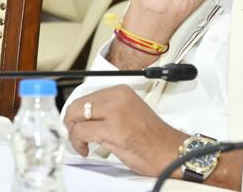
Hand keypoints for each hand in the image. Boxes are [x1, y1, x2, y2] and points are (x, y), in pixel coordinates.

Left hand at [63, 85, 187, 176]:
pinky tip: (85, 149)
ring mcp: (114, 112)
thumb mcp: (129, 111)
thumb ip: (109, 108)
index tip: (76, 122)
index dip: (77, 113)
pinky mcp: (111, 129)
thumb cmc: (153, 138)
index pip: (86, 97)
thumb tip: (86, 114)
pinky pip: (81, 132)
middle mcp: (117, 97)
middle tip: (75, 134)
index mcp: (121, 91)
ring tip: (81, 143)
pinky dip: (77, 142)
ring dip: (73, 133)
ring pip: (75, 117)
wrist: (171, 152)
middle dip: (71, 121)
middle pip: (77, 105)